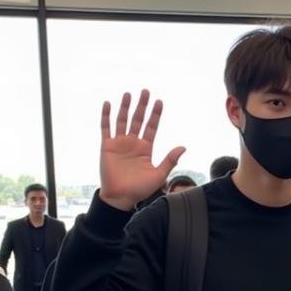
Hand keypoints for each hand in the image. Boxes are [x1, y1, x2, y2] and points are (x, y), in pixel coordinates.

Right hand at [99, 91, 185, 210]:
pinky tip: (109, 104)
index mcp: (145, 148)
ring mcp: (119, 143)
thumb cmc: (140, 189)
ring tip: (129, 94)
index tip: (159, 102)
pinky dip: (107, 116)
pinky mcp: (107, 146)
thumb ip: (170, 160)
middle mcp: (133, 143)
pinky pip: (106, 128)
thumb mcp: (159, 175)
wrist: (121, 198)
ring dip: (125, 107)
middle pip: (138, 120)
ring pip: (122, 120)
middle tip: (145, 91)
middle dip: (142, 106)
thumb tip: (183, 147)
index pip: (151, 127)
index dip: (155, 115)